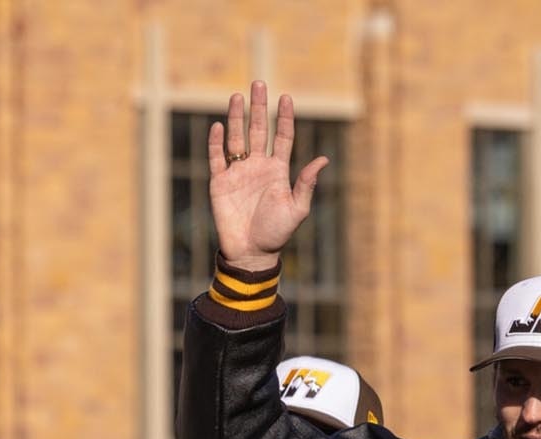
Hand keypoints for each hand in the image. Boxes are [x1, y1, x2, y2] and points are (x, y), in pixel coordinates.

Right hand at [207, 82, 328, 272]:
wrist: (251, 253)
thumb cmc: (277, 233)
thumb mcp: (297, 208)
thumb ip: (306, 183)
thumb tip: (324, 159)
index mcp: (278, 170)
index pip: (282, 137)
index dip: (284, 118)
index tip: (286, 97)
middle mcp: (258, 167)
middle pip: (258, 130)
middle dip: (258, 107)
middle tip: (257, 83)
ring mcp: (238, 173)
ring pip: (237, 138)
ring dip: (236, 118)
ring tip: (236, 96)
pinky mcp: (219, 183)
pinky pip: (217, 158)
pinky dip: (217, 142)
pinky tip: (219, 126)